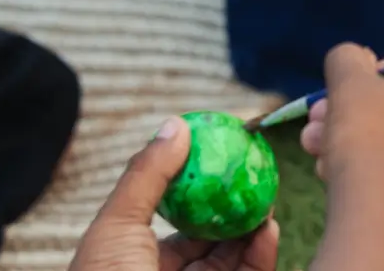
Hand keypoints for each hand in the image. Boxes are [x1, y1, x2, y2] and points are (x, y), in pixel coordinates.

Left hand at [70, 117, 279, 270]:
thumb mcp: (115, 226)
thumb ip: (146, 176)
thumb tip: (175, 126)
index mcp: (135, 263)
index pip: (174, 224)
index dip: (199, 191)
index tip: (222, 159)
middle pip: (211, 242)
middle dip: (235, 208)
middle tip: (257, 177)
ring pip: (235, 260)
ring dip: (254, 228)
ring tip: (266, 199)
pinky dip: (262, 253)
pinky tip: (267, 227)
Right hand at [299, 41, 383, 257]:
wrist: (380, 219)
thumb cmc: (367, 136)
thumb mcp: (347, 80)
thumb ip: (349, 58)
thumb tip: (356, 59)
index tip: (357, 86)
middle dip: (361, 110)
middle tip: (323, 120)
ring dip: (363, 141)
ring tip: (320, 153)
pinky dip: (383, 173)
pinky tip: (345, 181)